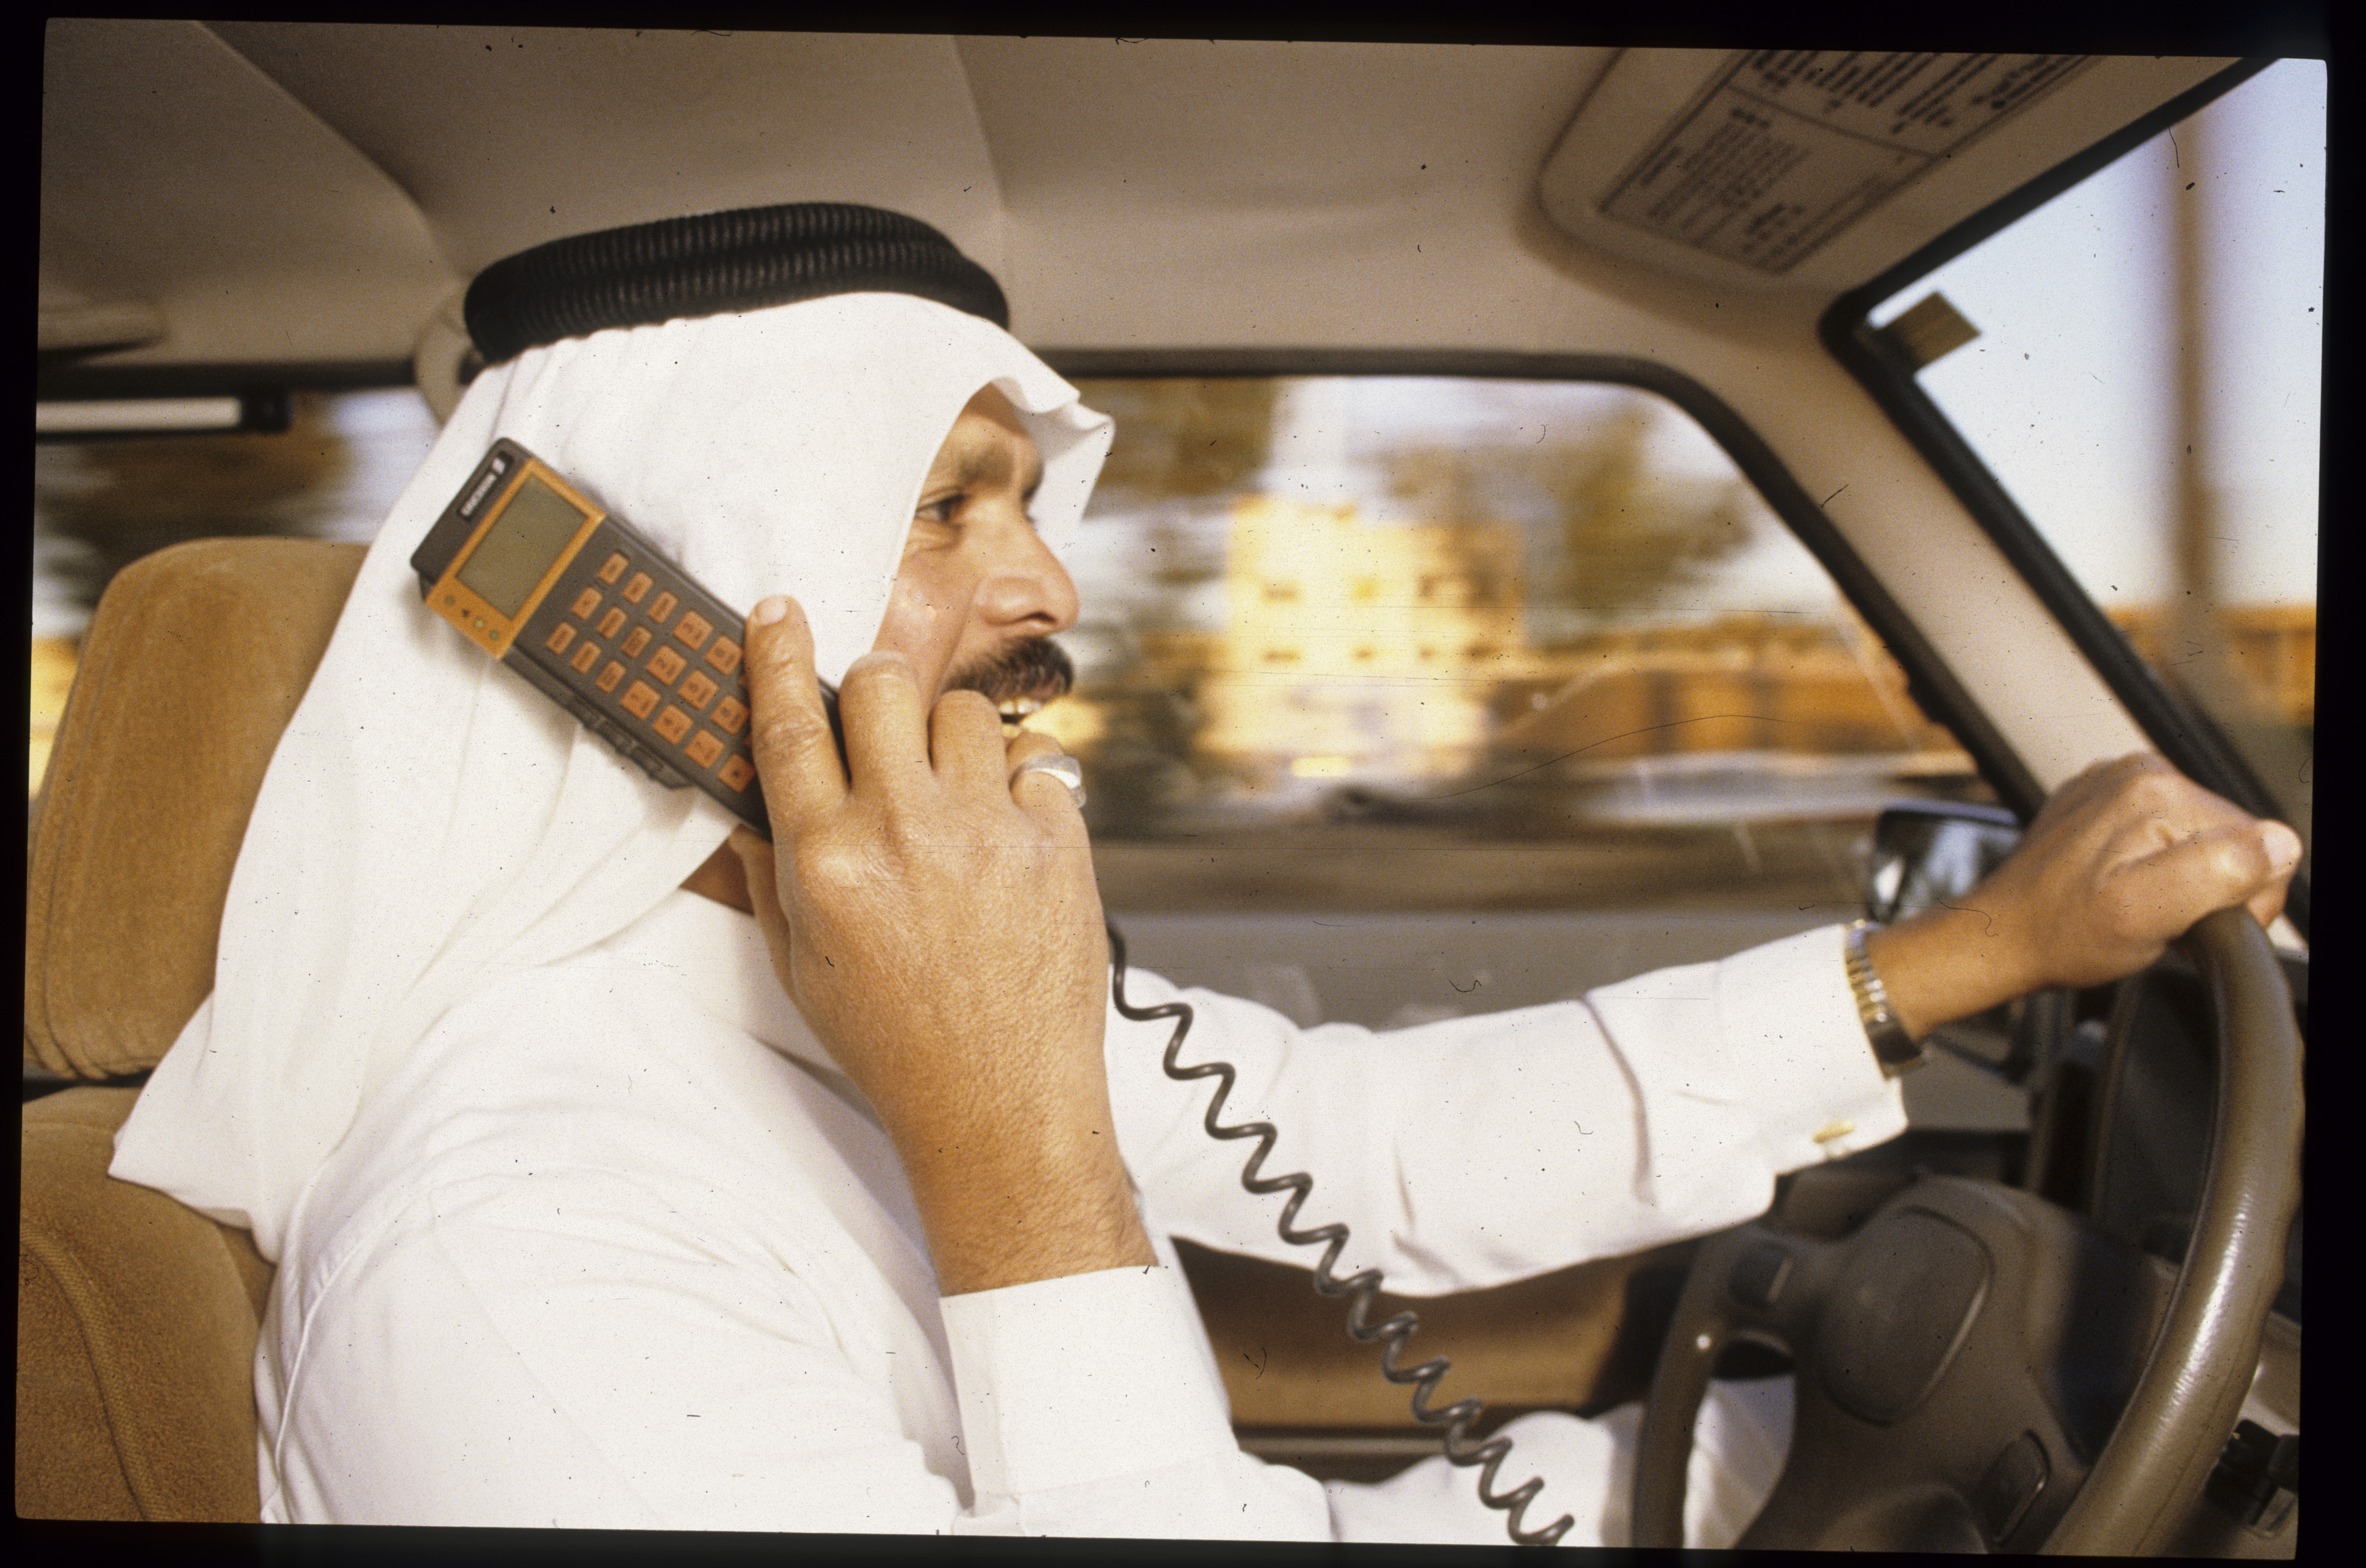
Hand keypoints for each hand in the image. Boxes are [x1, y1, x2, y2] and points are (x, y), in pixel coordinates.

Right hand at [726, 595, 1149, 1294]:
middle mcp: (904, 834)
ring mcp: (986, 832)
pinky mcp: (1057, 843)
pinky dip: (1022, 784)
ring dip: (952, 738)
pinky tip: (1008, 833)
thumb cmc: (898, 1046)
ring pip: (964, 711)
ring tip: (953, 795)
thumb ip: (772, 876)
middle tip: (884, 726)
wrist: (1001, 1105)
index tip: (778, 611)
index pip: (787, 727)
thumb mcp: (803, 968)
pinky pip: (1038, 761)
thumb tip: (747, 806)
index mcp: (827, 863)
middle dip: (878, 689)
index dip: (777, 655)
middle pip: (883, 683)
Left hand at [1866, 754, 2301, 1038]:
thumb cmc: (2063, 933)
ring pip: (2203, 840)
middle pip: (2233, 838)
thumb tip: (2277, 844)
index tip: (2198, 925)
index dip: (2244, 898)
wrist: (2002, 936)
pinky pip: (2165, 836)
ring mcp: (2118, 785)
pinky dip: (2158, 868)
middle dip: (2214, 888)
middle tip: (2165, 921)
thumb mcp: (2148, 915)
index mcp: (2158, 789)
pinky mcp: (2104, 804)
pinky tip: (2127, 888)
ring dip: (2187, 881)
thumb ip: (2218, 872)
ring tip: (2143, 906)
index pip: (2263, 842)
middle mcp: (2140, 773)